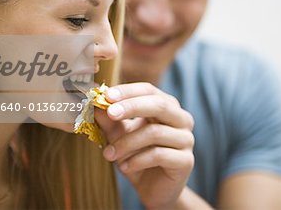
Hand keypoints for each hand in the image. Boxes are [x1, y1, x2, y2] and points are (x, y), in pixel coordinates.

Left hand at [95, 82, 194, 209]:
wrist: (153, 190)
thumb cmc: (137, 157)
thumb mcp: (119, 136)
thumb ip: (110, 120)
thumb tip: (94, 104)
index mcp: (167, 106)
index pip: (148, 90)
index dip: (128, 91)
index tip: (106, 95)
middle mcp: (181, 119)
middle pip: (159, 105)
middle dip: (131, 107)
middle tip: (110, 113)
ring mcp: (186, 139)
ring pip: (154, 133)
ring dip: (127, 143)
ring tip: (108, 154)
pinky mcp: (186, 161)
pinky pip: (159, 155)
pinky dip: (136, 160)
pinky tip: (124, 167)